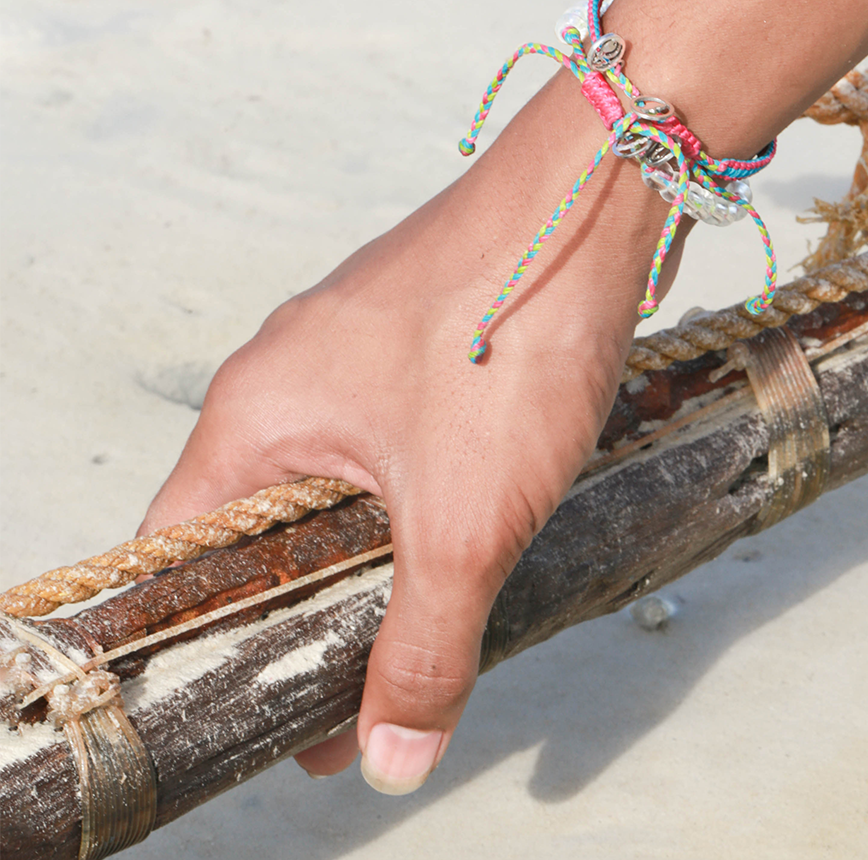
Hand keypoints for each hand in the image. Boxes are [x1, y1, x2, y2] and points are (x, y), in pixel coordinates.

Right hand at [139, 69, 689, 793]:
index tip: (263, 707)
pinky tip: (457, 537)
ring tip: (410, 628)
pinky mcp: (414, 347)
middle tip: (349, 690)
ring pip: (335, 485)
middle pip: (264, 526)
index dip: (216, 644)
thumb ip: (422, 642)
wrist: (591, 200)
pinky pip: (388, 446)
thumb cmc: (508, 332)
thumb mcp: (464, 519)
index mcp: (255, 415)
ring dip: (367, 558)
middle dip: (305, 611)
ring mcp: (352, 356)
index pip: (186, 555)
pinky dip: (411, 504)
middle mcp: (288, 379)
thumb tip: (389, 756)